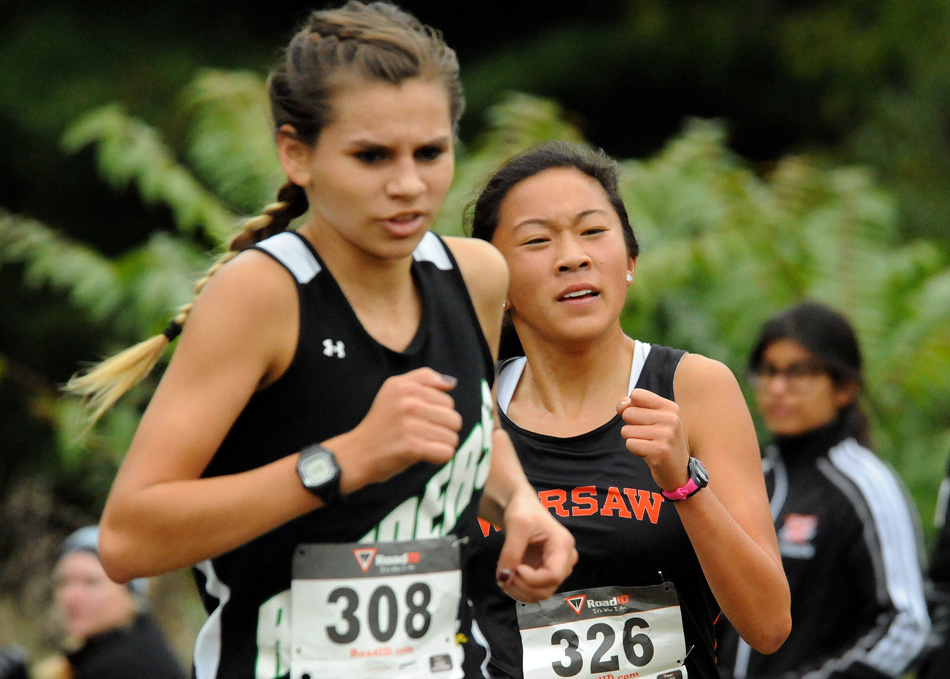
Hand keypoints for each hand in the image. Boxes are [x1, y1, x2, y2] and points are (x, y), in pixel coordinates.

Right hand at [337, 368, 462, 493]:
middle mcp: (408, 402)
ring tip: (422, 444)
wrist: (357, 453)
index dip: (438, 413)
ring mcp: (410, 425)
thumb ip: (424, 379)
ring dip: (441, 445)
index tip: (420, 419)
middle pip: (453, 418)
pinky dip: (439, 457)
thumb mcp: (394, 389)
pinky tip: (425, 455)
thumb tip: (452, 382)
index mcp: (405, 386)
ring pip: (452, 437)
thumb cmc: (380, 423)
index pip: (447, 400)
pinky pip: (446, 452)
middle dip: (443, 430)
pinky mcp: (412, 446)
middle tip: (422, 435)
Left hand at [495, 491, 576, 602]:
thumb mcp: (516, 524)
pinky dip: (519, 589)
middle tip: (505, 573)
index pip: (553, 575)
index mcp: (563, 545)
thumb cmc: (523, 510)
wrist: (522, 507)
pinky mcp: (545, 575)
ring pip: (540, 594)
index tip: (515, 568)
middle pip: (547, 589)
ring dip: (519, 591)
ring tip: (506, 574)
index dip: (532, 579)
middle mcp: (565, 561)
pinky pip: (534, 591)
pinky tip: (510, 576)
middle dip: (523, 586)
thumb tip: (504, 578)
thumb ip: (511, 551)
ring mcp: (556, 569)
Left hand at [617, 388, 690, 492]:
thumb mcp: (654, 420)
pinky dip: (635, 451)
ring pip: (626, 430)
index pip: (636, 394)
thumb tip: (621, 405)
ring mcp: (666, 435)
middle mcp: (671, 418)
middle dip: (631, 426)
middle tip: (648, 436)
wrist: (679, 472)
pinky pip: (630, 444)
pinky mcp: (659, 451)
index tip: (642, 419)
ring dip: (633, 440)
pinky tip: (649, 454)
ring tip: (649, 445)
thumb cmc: (661, 442)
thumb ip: (634, 407)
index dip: (631, 406)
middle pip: (628, 413)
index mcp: (670, 407)